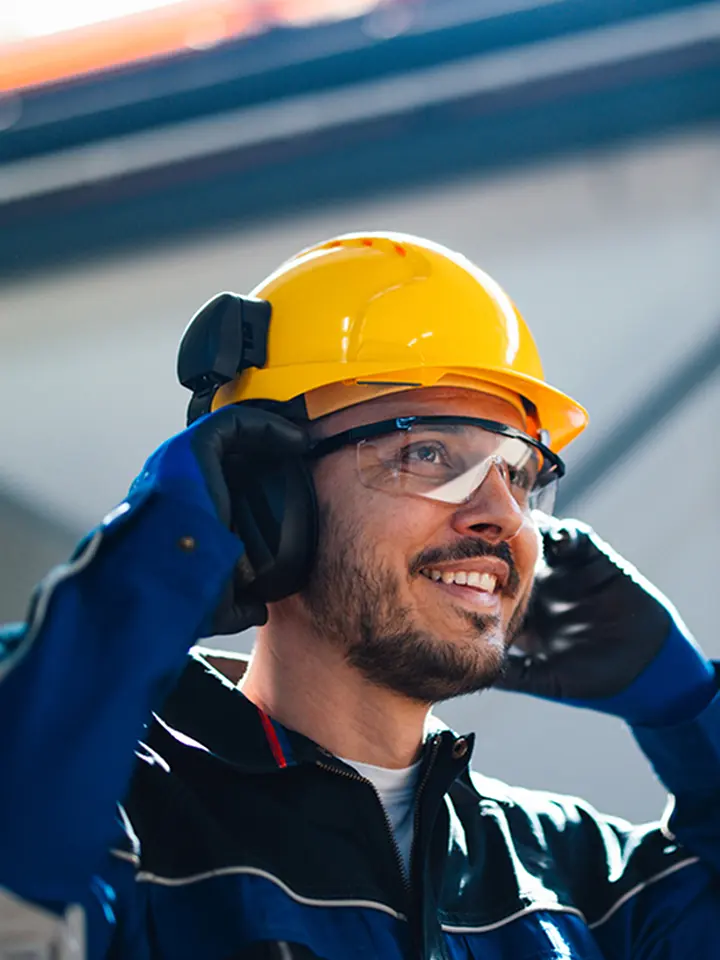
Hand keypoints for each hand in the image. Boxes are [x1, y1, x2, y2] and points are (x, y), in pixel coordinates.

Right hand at [129, 405, 308, 634]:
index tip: (293, 483)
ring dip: (270, 433)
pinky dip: (267, 427)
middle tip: (303, 457)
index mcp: (180, 513)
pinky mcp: (190, 448)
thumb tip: (257, 609)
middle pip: (229, 454)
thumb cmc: (179, 594)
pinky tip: (296, 440)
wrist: (161, 585)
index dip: (257, 478)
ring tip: (303, 442)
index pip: (221, 484)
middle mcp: (177, 481)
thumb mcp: (215, 599)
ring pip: (230, 433)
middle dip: (266, 451)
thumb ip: (237, 602)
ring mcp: (180, 462)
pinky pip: (234, 423)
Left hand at [496, 516, 716, 725]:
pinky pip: (576, 537)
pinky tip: (553, 532)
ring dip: (528, 531)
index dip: (478, 577)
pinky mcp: (596, 562)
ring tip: (513, 526)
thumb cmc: (594, 680)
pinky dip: (564, 530)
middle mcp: (544, 589)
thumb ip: (514, 675)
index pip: (495, 589)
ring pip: (540, 541)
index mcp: (528, 613)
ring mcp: (568, 572)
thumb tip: (474, 674)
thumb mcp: (548, 680)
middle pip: (512, 557)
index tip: (457, 564)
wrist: (646, 670)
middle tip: (475, 530)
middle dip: (496, 544)